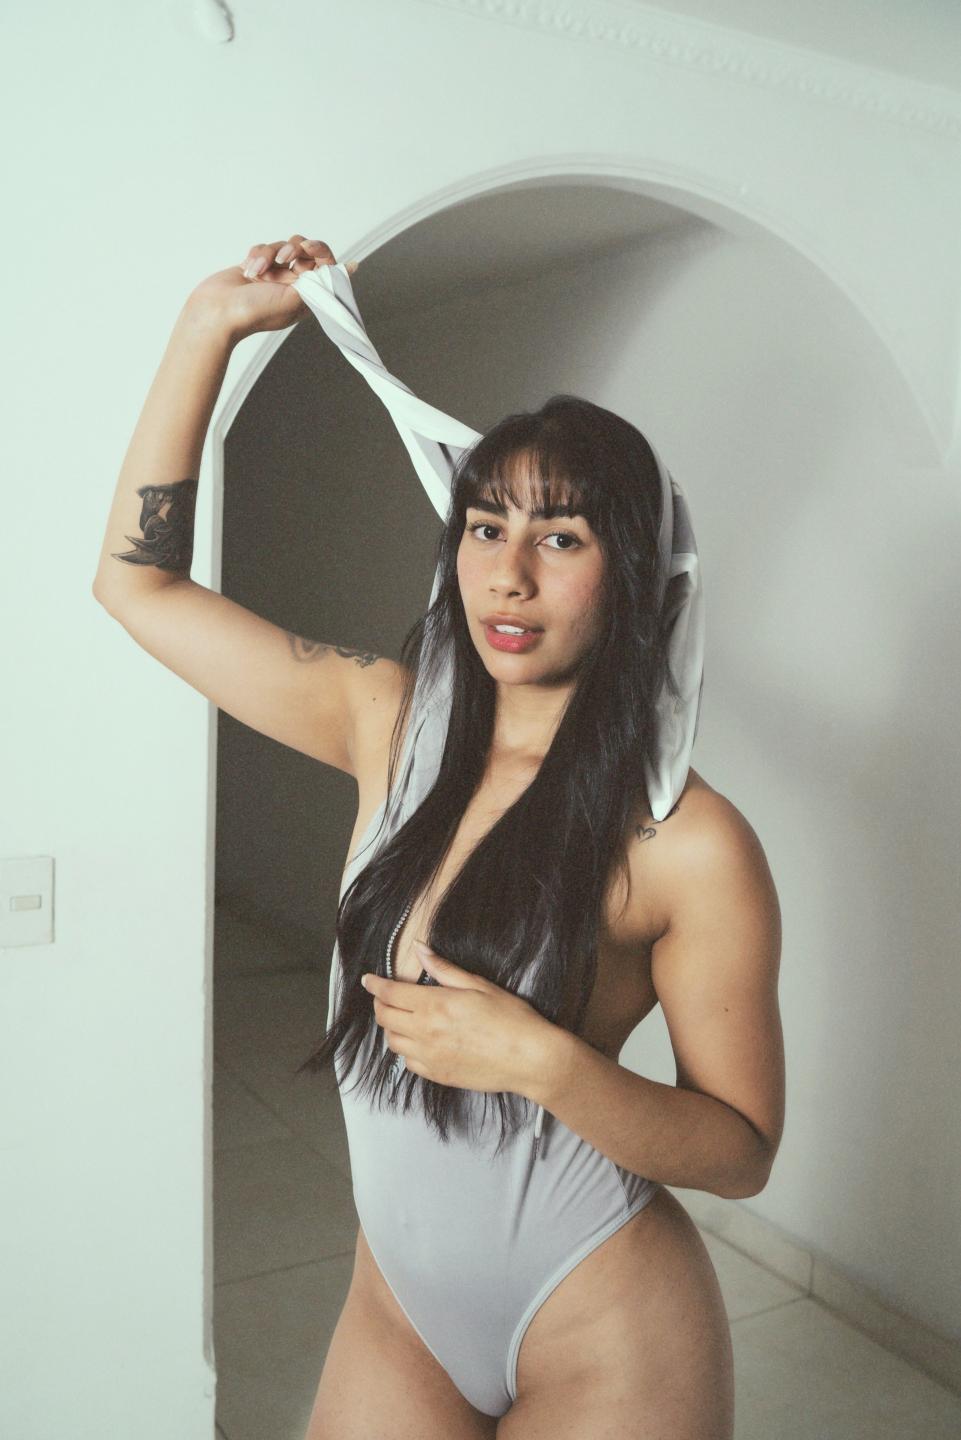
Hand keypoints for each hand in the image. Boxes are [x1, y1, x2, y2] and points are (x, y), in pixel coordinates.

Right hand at [186, 234, 359, 341]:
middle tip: (285, 256)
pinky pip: (263, 249)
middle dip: (293, 248)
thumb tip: (351, 268)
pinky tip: (248, 271)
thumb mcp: (296, 299)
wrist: (217, 311)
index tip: (309, 248)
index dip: (319, 251)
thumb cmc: (254, 312)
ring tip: (259, 272)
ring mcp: (274, 275)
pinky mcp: (256, 266)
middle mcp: (293, 284)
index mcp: (307, 294)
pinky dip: (256, 256)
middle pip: (304, 249)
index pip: (324, 263)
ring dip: (269, 254)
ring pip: (281, 246)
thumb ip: (322, 282)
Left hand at [362, 943, 550, 1095]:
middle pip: (385, 1018)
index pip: (390, 993)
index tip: (368, 980)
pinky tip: (419, 1042)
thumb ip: (444, 969)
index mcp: (435, 1005)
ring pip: (393, 1042)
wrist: (530, 1059)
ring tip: (402, 1018)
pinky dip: (406, 1050)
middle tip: (385, 997)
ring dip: (392, 1027)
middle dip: (380, 1004)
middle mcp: (426, 1032)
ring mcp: (430, 1057)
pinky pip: (408, 1063)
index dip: (375, 985)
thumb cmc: (511, 1019)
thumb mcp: (479, 985)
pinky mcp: (438, 1075)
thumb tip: (420, 949)